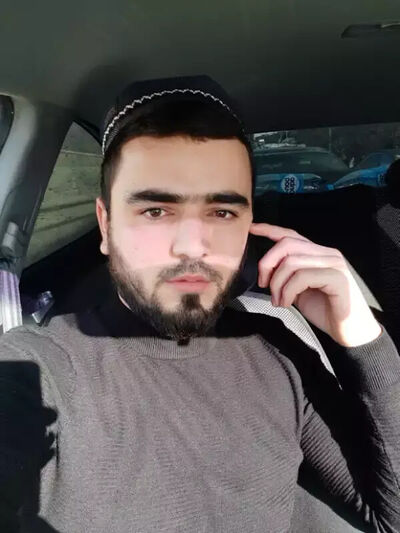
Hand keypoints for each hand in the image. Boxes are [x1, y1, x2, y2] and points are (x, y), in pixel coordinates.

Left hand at [249, 222, 381, 346]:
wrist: (351, 333)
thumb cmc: (326, 311)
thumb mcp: (300, 290)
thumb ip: (287, 276)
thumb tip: (266, 270)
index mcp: (319, 254)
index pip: (291, 235)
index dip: (270, 230)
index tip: (252, 229)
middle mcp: (328, 254)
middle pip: (287, 245)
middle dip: (267, 263)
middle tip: (263, 285)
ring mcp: (334, 264)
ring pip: (291, 262)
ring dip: (277, 284)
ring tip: (278, 301)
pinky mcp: (338, 278)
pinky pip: (302, 277)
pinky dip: (288, 291)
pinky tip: (287, 304)